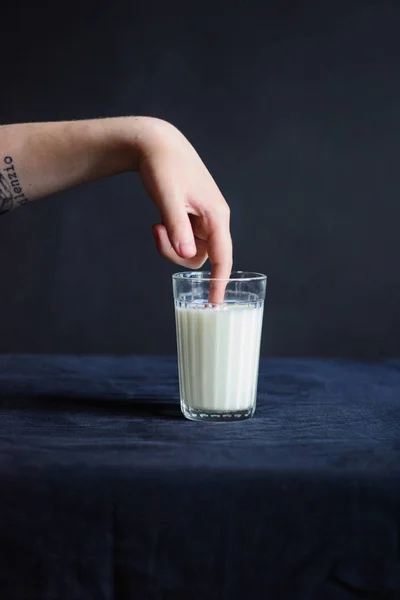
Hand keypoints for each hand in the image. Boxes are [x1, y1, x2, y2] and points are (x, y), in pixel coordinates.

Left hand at [136, 118, 232, 284]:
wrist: (156, 144)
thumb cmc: (164, 167)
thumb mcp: (168, 198)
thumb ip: (178, 228)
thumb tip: (188, 256)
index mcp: (216, 215)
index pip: (223, 257)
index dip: (219, 282)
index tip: (214, 304)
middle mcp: (214, 219)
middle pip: (202, 257)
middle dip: (176, 255)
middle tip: (157, 234)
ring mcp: (203, 218)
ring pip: (191, 250)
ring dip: (171, 246)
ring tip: (157, 225)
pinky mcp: (193, 216)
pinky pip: (185, 239)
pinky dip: (170, 237)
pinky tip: (160, 220)